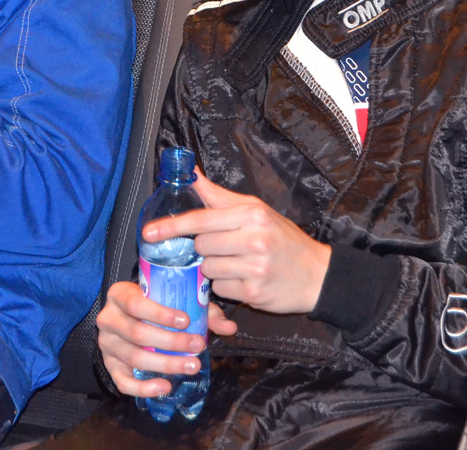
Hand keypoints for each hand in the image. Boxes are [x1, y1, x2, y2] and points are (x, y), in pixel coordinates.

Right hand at [95, 280, 236, 397]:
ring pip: (134, 358)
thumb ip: (202, 311)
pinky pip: (122, 381)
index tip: (186, 320)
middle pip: (137, 334)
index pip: (135, 304)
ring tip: (192, 365)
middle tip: (198, 345)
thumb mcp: (174, 299)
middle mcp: (108, 319)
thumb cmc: (155, 304)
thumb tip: (229, 328)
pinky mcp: (109, 365)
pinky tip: (165, 386)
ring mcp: (106, 344)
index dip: (160, 314)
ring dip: (165, 364)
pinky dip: (144, 387)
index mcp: (119, 295)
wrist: (129, 316)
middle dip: (171, 342)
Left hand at [142, 174, 331, 314]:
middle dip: (206, 249)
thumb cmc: (282, 239)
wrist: (317, 274)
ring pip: (208, 269)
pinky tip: (244, 280)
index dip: (172, 227)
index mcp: (252, 214)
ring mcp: (254, 267)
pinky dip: (227, 286)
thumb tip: (190, 174)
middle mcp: (254, 238)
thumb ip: (219, 197)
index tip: (149, 233)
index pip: (201, 219)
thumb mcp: (256, 211)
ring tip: (237, 265)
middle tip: (226, 248)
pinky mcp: (254, 292)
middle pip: (201, 245)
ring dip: (215, 269)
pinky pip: (220, 289)